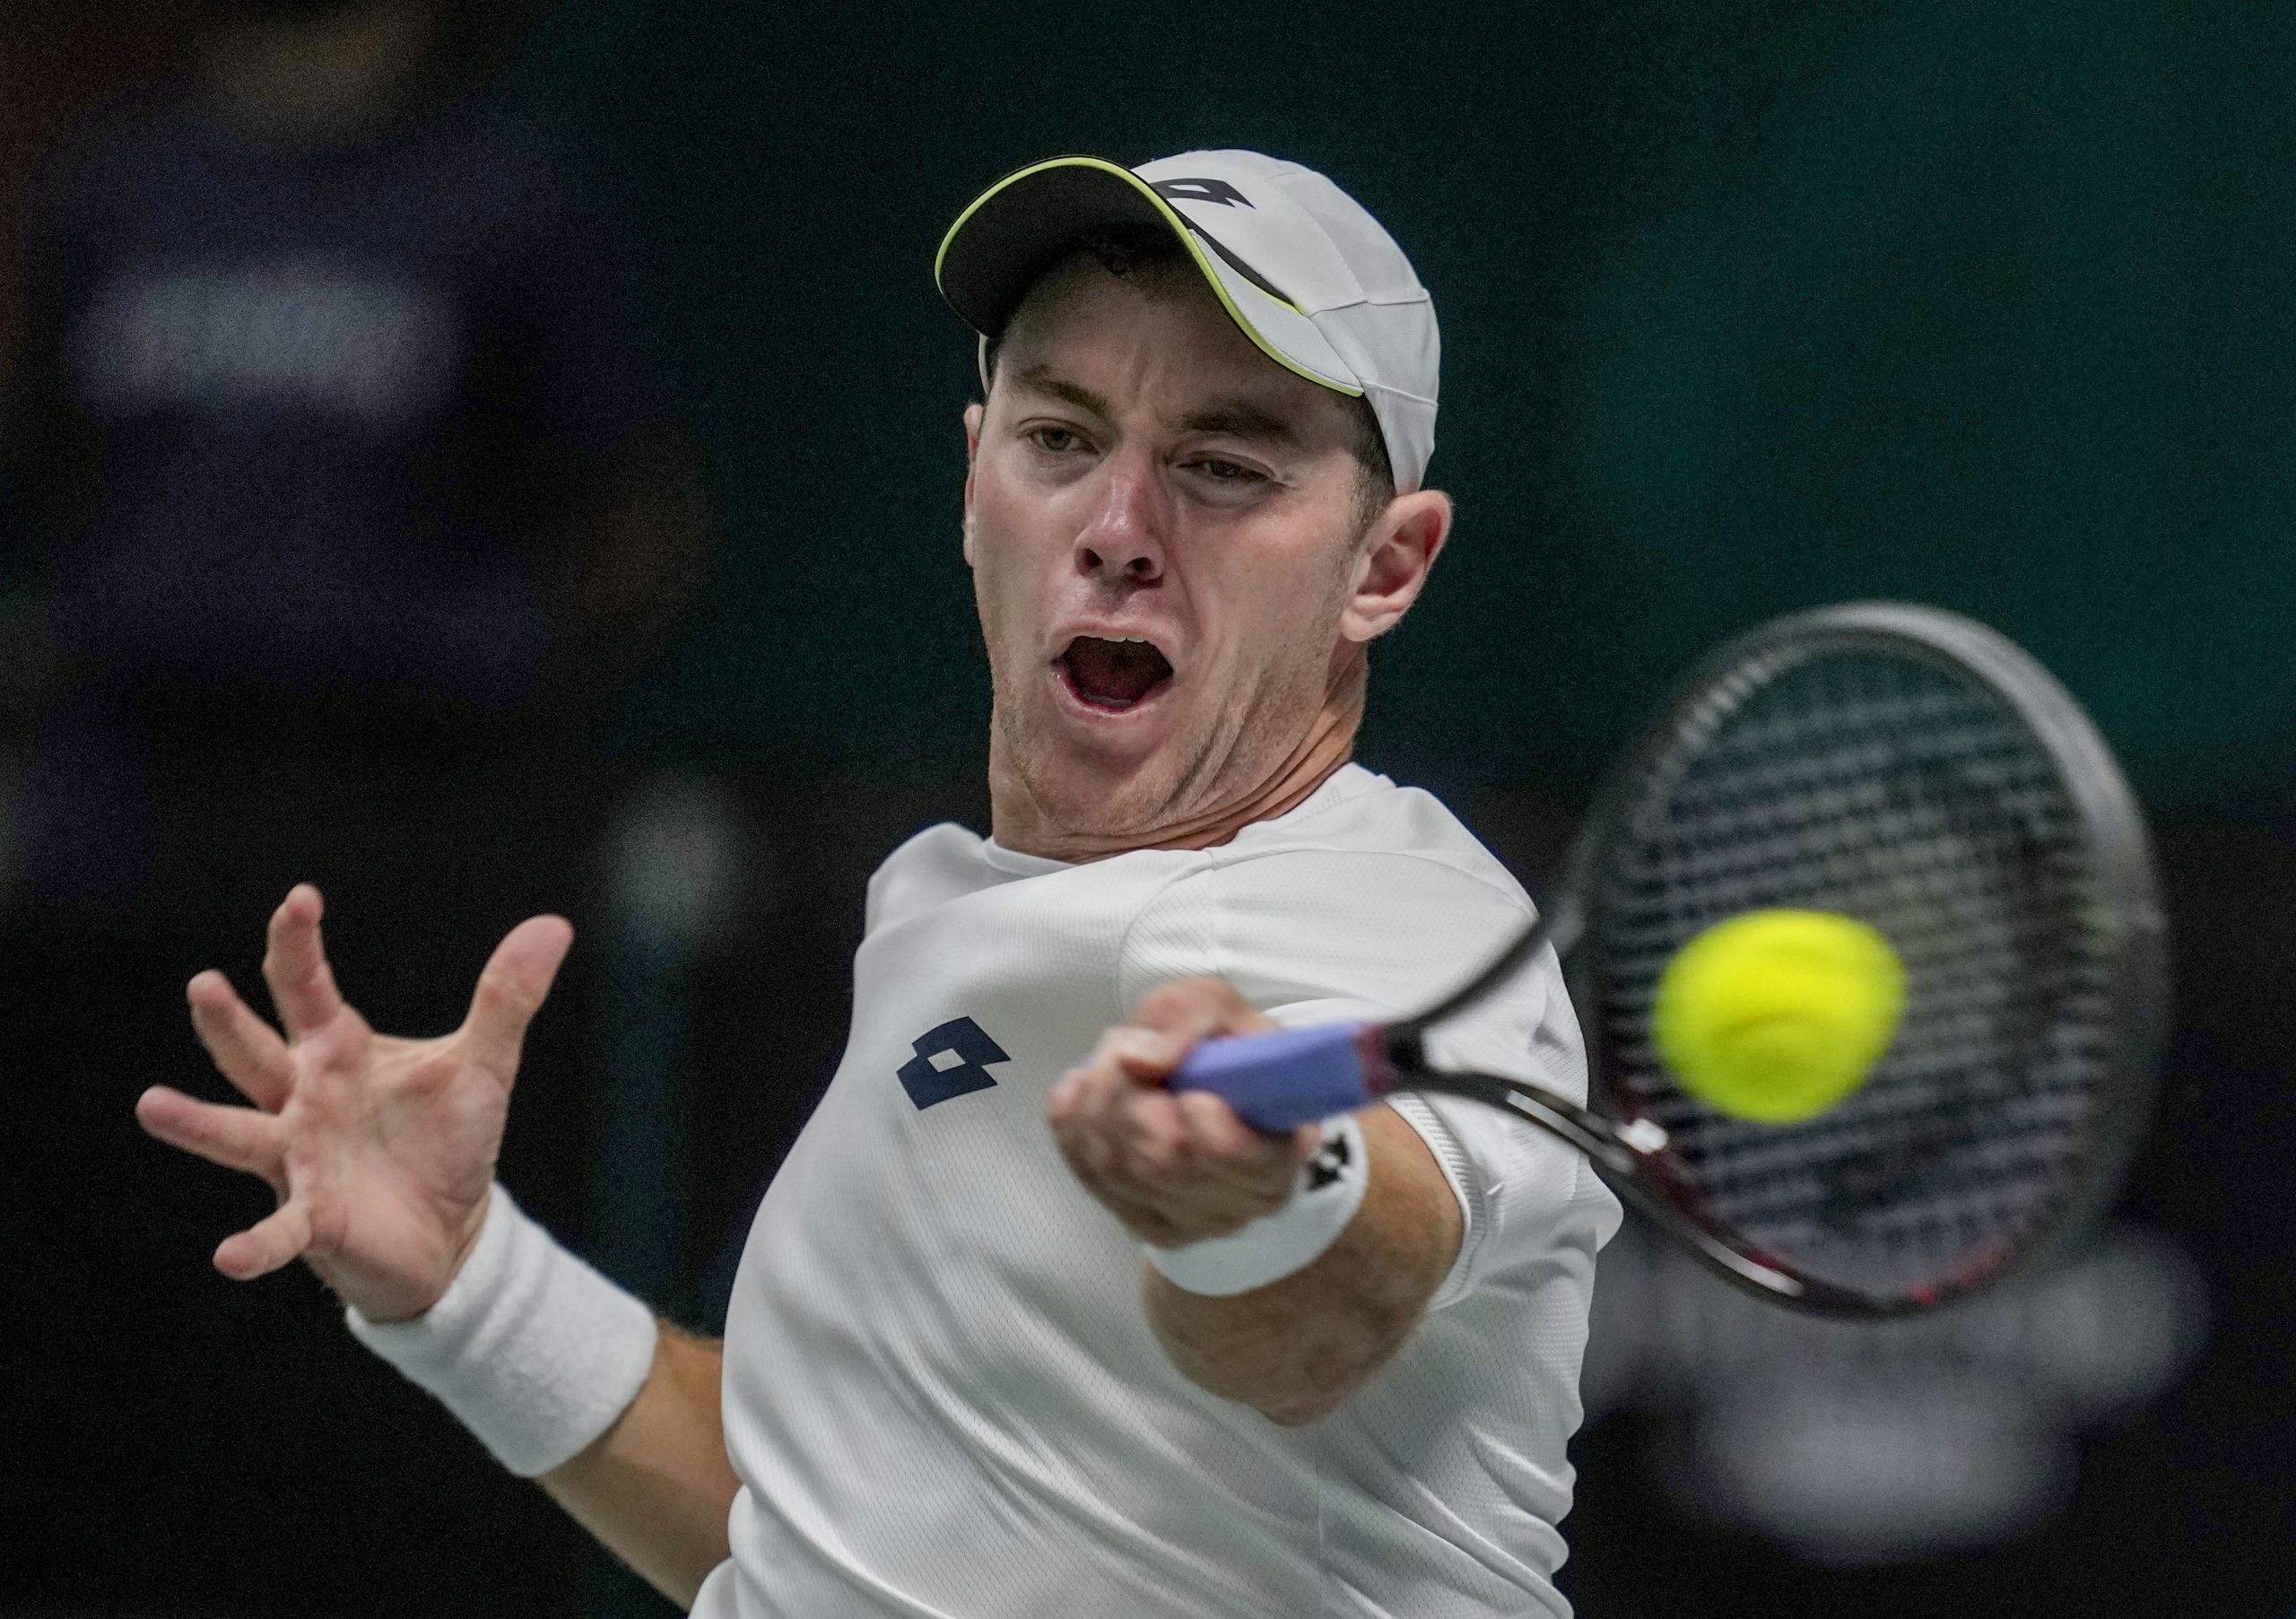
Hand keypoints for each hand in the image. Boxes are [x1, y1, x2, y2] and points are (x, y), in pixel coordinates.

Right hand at [135, 884, 571, 1321]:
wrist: (450, 1229)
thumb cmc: (447, 1138)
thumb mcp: (484, 1064)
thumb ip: (507, 997)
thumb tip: (553, 924)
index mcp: (338, 1052)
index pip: (306, 987)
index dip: (297, 944)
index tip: (298, 900)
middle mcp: (302, 1098)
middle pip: (255, 1051)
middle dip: (229, 1022)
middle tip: (204, 985)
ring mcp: (298, 1158)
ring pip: (237, 1134)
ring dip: (197, 1122)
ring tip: (153, 1104)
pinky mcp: (313, 1218)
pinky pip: (277, 1232)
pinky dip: (254, 1244)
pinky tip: (229, 1256)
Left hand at [1049, 978, 1321, 1247]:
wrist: (1201, 1082)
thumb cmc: (1221, 1049)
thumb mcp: (1219, 1009)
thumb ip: (1189, 1021)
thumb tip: (1137, 1060)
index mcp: (1277, 1154)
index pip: (1233, 1157)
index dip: (1203, 1121)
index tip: (1194, 1090)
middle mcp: (1236, 1204)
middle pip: (1158, 1162)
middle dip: (1129, 1090)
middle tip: (1130, 1048)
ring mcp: (1184, 1221)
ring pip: (1114, 1167)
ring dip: (1098, 1098)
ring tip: (1114, 1061)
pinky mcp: (1136, 1218)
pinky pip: (1084, 1168)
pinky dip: (1075, 1120)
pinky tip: (1091, 1091)